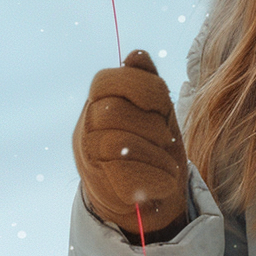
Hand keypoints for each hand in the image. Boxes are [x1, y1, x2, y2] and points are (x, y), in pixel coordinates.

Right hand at [72, 50, 188, 241]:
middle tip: (166, 136)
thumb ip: (146, 81)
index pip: (106, 80)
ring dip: (155, 152)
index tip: (162, 104)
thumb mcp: (156, 109)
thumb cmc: (153, 145)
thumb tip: (135, 56)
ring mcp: (89, 156)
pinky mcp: (99, 186)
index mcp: (100, 101)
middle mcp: (87, 126)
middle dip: (150, 122)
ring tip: (169, 162)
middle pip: (112, 111)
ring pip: (117, 143)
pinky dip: (154, 176)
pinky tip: (166, 179)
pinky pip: (124, 175)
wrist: (148, 198)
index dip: (140, 86)